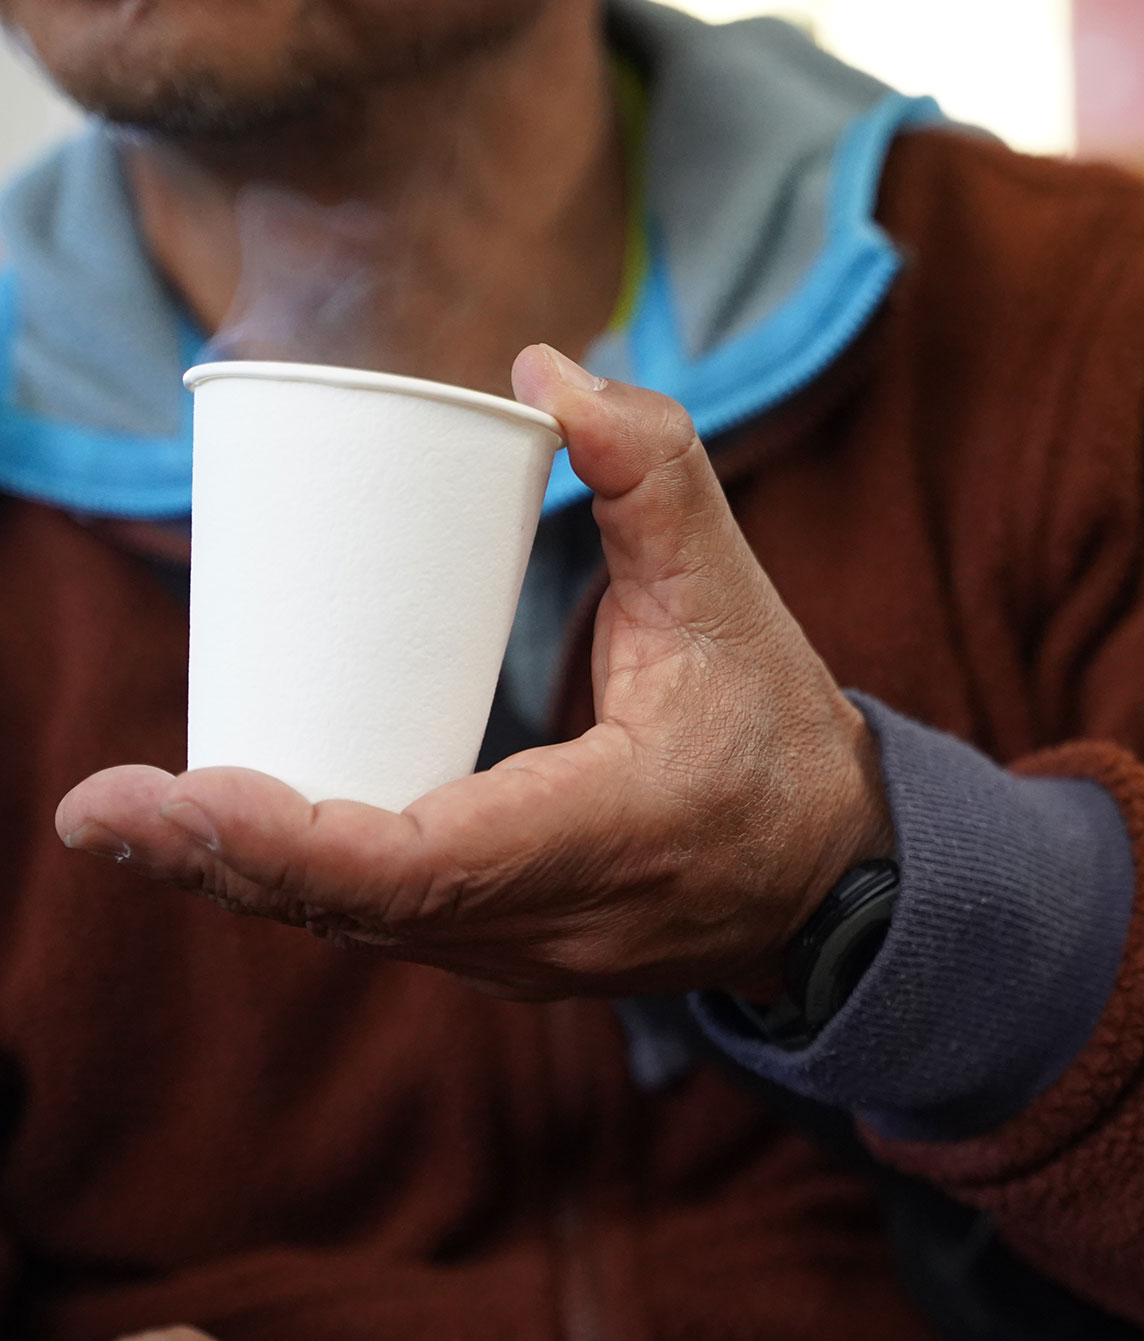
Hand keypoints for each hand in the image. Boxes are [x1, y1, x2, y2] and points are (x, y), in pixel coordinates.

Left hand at [56, 346, 893, 1000]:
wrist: (832, 869)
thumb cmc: (779, 737)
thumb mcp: (733, 596)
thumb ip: (655, 473)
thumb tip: (544, 371)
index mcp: (606, 836)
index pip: (420, 864)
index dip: (278, 840)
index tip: (152, 799)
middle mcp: (553, 925)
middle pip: (356, 911)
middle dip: (219, 862)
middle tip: (103, 807)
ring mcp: (530, 957)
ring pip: (361, 931)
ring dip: (246, 879)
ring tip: (141, 819)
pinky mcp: (514, 952)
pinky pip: (391, 928)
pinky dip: (305, 887)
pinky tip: (236, 845)